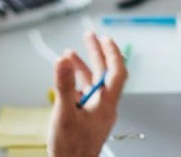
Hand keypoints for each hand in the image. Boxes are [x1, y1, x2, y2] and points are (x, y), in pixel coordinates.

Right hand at [48, 32, 127, 156]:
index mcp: (105, 104)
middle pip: (105, 74)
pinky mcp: (88, 119)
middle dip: (97, 53)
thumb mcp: (64, 114)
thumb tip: (63, 62)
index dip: (113, 52)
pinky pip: (85, 95)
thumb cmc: (72, 150)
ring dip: (83, 67)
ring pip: (93, 84)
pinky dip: (76, 83)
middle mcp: (104, 106)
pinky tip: (66, 80)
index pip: (117, 72)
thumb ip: (64, 86)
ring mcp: (96, 113)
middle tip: (89, 36)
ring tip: (69, 55)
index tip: (104, 38)